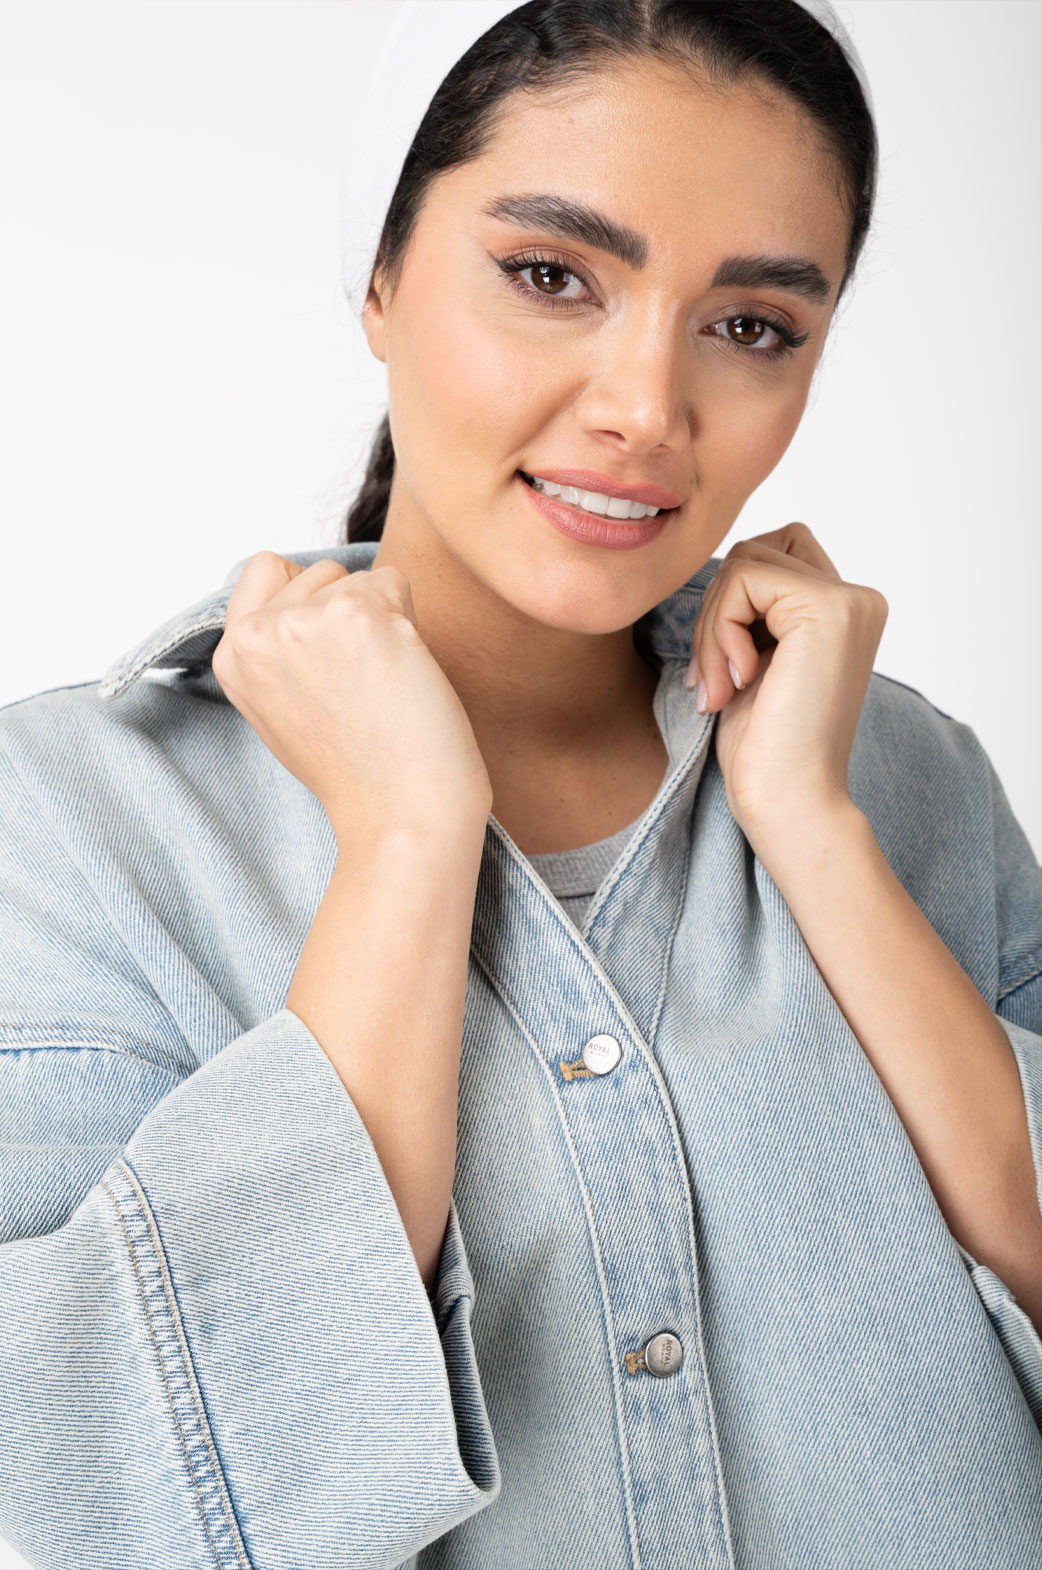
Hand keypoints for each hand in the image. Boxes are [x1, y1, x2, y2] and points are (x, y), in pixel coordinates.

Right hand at [211, 552, 493, 838]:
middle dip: (350, 610)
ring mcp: (303, 622)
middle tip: (360, 682)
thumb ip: (278, 650)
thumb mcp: (284, 707)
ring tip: (380, 684)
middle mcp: (257, 635)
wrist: (400, 813)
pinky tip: (401, 676)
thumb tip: (309, 594)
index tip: (329, 652)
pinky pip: (395, 582)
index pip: (265, 568)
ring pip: (359, 577)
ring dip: (383, 618)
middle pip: (320, 570)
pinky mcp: (356, 615)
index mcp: (232, 656)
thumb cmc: (359, 769)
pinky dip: (411, 621)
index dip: (308, 596)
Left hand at [686, 523, 887, 838]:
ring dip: (713, 625)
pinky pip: (744, 577)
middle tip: (713, 679)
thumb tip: (716, 566)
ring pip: (745, 561)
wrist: (789, 798)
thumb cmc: (765, 745)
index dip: (729, 606)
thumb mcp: (752, 659)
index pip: (769, 559)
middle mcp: (858, 600)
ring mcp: (849, 601)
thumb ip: (750, 609)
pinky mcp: (829, 608)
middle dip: (717, 610)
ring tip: (721, 686)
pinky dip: (720, 628)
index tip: (721, 673)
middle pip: (756, 551)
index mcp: (844, 611)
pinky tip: (737, 680)